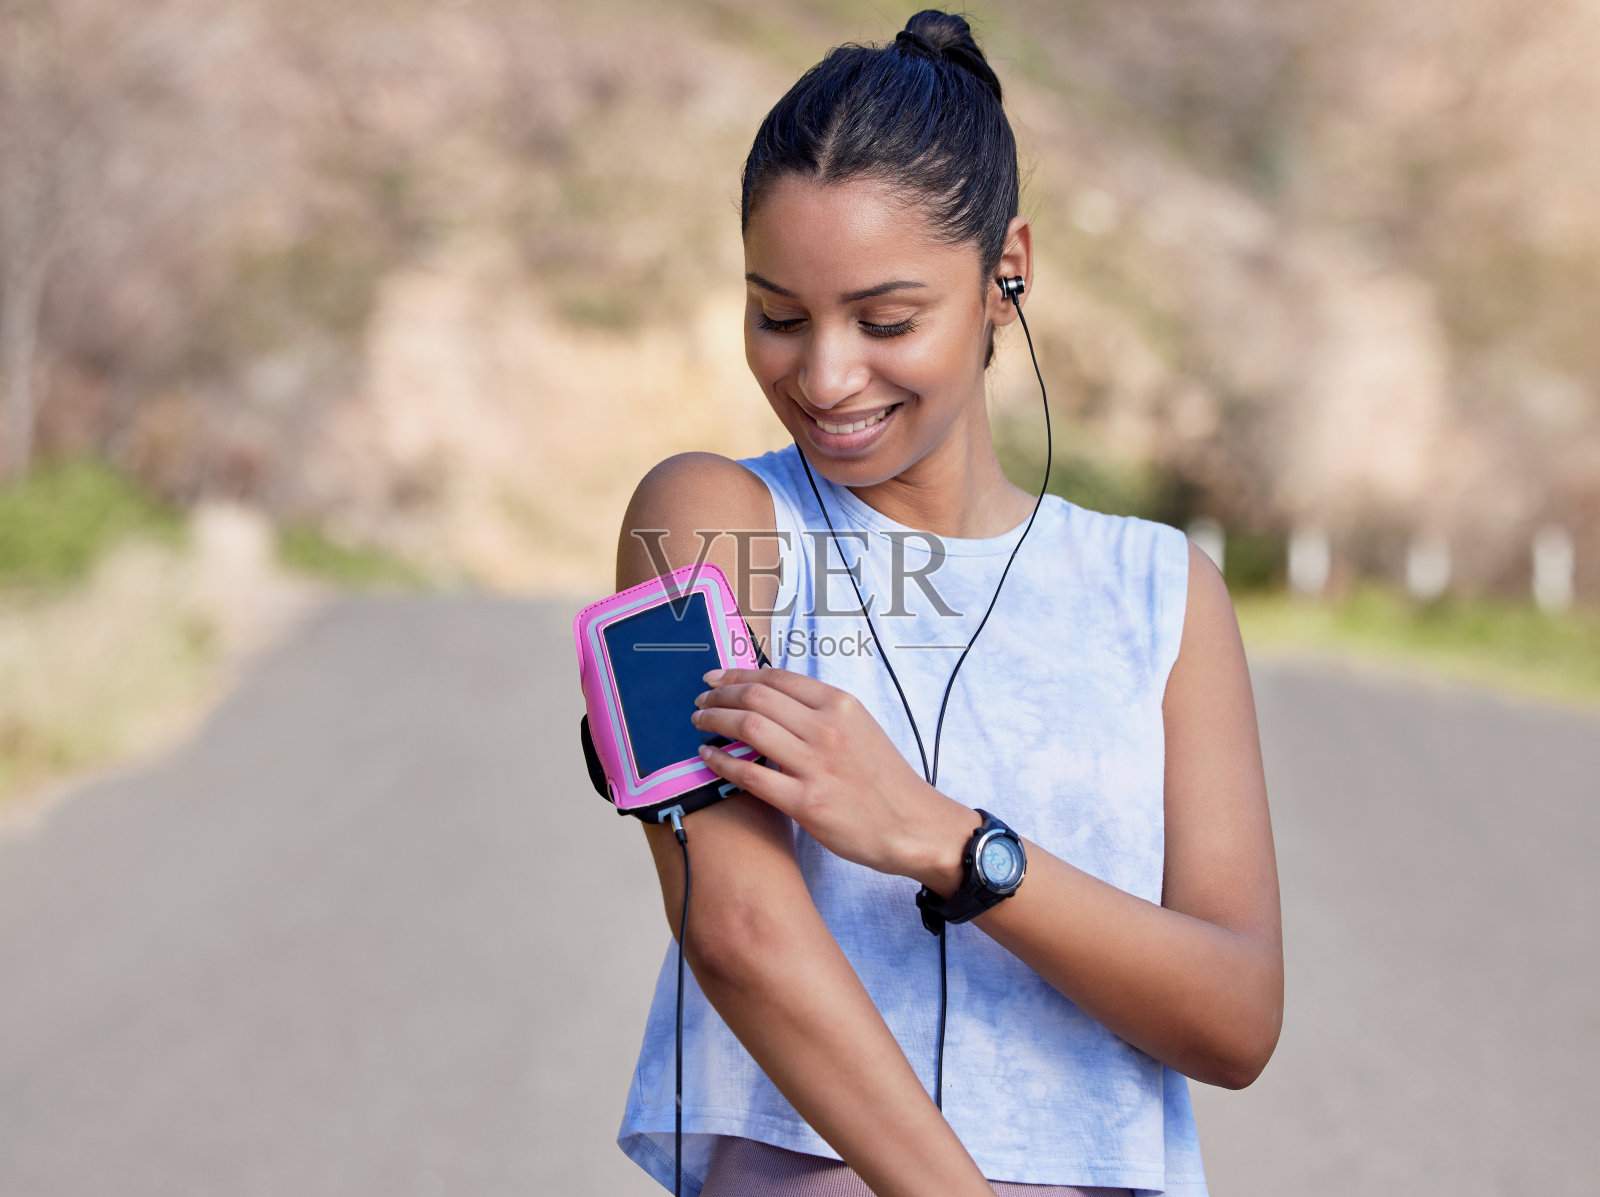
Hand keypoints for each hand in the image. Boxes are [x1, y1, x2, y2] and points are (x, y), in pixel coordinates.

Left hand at [689, 666, 975, 887]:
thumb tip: (772, 699)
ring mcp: (816, 765)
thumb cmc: (884, 780)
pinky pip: (751, 775)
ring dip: (715, 721)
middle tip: (701, 702)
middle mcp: (827, 728)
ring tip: (699, 723)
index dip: (738, 674)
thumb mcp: (860, 728)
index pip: (777, 678)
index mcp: (841, 705)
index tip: (715, 678)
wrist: (913, 825)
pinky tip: (708, 757)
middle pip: (756, 697)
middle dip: (720, 695)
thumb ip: (820, 713)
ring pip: (749, 728)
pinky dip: (722, 761)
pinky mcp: (806, 802)